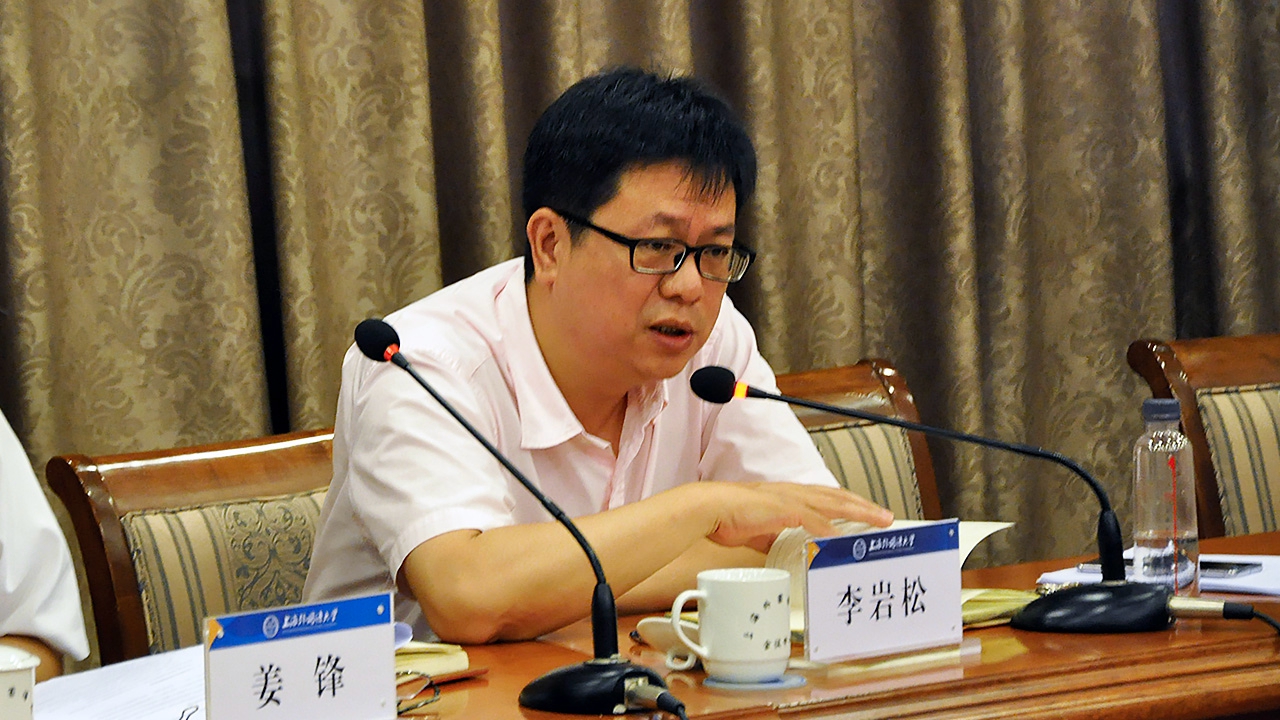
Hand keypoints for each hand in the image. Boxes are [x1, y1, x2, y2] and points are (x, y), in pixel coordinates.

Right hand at [690, 482, 892, 553]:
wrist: (710, 509)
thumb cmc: (729, 517)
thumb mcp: (758, 530)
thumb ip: (772, 536)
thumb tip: (778, 547)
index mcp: (791, 497)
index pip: (828, 498)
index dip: (851, 505)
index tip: (869, 514)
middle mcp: (795, 494)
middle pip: (839, 497)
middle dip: (865, 507)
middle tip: (887, 517)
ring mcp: (790, 500)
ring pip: (833, 504)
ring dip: (858, 512)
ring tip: (878, 521)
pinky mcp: (782, 510)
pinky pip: (811, 520)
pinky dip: (828, 529)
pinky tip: (842, 538)